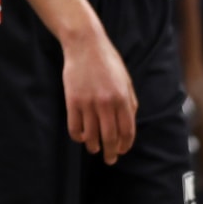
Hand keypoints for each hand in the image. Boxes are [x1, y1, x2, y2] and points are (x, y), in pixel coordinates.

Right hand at [60, 28, 136, 162]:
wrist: (85, 44)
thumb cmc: (108, 62)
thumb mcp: (126, 81)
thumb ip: (130, 103)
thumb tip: (128, 124)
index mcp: (123, 99)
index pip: (127, 131)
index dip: (125, 145)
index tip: (121, 151)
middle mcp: (107, 103)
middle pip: (110, 137)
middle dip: (111, 152)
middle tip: (109, 159)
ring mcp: (88, 102)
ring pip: (91, 134)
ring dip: (93, 146)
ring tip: (94, 149)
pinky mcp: (72, 100)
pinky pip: (74, 126)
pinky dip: (77, 136)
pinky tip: (80, 137)